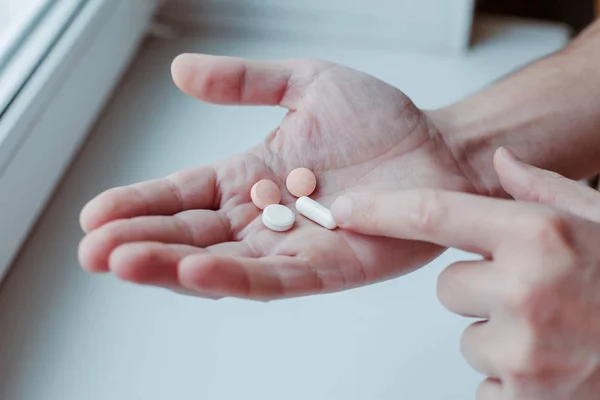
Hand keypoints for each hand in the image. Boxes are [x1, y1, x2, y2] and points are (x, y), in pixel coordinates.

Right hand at [78, 54, 474, 298]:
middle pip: (193, 235)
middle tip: (92, 249)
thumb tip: (181, 71)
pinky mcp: (329, 269)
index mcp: (251, 176)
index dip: (141, 204)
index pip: (184, 195)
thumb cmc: (381, 118)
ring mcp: (294, 247)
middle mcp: (264, 217)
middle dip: (142, 242)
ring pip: (223, 263)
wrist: (440, 147)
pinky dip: (234, 279)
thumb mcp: (305, 84)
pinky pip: (274, 279)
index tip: (96, 214)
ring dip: (173, 265)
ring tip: (123, 262)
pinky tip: (195, 273)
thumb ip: (245, 82)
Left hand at [331, 147, 599, 398]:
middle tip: (534, 294)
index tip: (345, 210)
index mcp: (540, 236)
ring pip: (466, 336)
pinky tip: (554, 363)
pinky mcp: (526, 398)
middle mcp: (527, 289)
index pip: (434, 214)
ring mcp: (526, 350)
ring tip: (552, 330)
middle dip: (480, 290)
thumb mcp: (599, 221)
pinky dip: (510, 376)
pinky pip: (485, 380)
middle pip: (448, 286)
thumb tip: (498, 161)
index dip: (381, 210)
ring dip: (498, 335)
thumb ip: (543, 189)